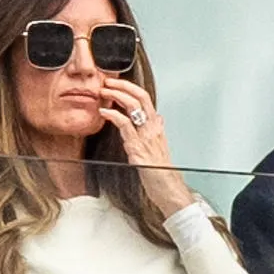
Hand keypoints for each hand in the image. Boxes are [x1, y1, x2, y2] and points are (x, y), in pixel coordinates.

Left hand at [96, 75, 194, 216]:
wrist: (170, 192)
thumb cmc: (163, 174)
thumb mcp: (161, 149)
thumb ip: (157, 132)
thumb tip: (159, 119)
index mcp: (157, 128)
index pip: (146, 99)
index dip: (131, 88)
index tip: (117, 83)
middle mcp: (153, 129)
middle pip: (141, 97)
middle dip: (123, 85)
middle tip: (107, 81)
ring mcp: (146, 137)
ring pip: (133, 107)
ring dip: (115, 96)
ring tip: (103, 92)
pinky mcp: (139, 148)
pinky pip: (125, 125)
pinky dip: (113, 115)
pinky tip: (104, 112)